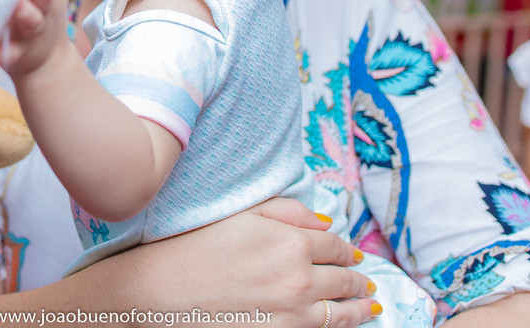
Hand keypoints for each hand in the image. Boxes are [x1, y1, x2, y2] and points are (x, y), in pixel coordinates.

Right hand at [128, 198, 380, 327]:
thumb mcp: (241, 215)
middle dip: (358, 279)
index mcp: (292, 243)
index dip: (347, 249)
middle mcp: (300, 281)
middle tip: (366, 281)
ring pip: (341, 314)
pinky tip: (339, 325)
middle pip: (344, 280)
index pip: (335, 245)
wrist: (160, 296)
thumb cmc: (193, 248)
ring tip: (369, 306)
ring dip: (359, 309)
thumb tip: (325, 222)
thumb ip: (288, 212)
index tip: (353, 253)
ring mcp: (293, 316)